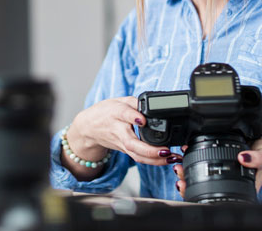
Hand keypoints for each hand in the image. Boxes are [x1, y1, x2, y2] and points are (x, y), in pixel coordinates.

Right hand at [63, 97, 181, 176]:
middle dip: (149, 150)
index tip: (142, 120)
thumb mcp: (119, 101)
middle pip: (132, 143)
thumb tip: (151, 105)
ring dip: (155, 160)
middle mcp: (118, 131)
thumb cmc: (106, 113)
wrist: (90, 128)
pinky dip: (154, 161)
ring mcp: (122, 144)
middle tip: (165, 150)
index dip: (133, 117)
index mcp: (116, 114)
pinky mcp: (126, 151)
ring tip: (171, 157)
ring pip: (137, 155)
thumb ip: (135, 102)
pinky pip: (139, 158)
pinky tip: (167, 160)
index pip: (124, 114)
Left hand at [173, 134, 261, 196]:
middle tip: (178, 172)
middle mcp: (232, 182)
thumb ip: (257, 158)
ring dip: (190, 173)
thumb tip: (243, 158)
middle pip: (206, 188)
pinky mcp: (224, 163)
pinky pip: (207, 166)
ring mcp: (227, 174)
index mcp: (241, 187)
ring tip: (179, 166)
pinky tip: (187, 156)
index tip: (183, 182)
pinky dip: (195, 162)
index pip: (215, 194)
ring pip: (204, 178)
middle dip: (189, 181)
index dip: (197, 192)